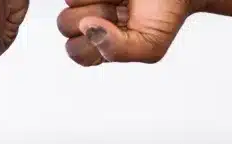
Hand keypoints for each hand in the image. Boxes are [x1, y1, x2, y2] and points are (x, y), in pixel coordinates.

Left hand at [59, 0, 200, 65]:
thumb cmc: (166, 14)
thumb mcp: (150, 47)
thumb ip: (117, 51)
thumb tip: (88, 28)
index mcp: (100, 43)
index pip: (75, 51)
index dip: (93, 43)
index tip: (120, 31)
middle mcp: (90, 19)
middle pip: (65, 25)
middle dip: (97, 18)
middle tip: (122, 12)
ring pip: (71, 2)